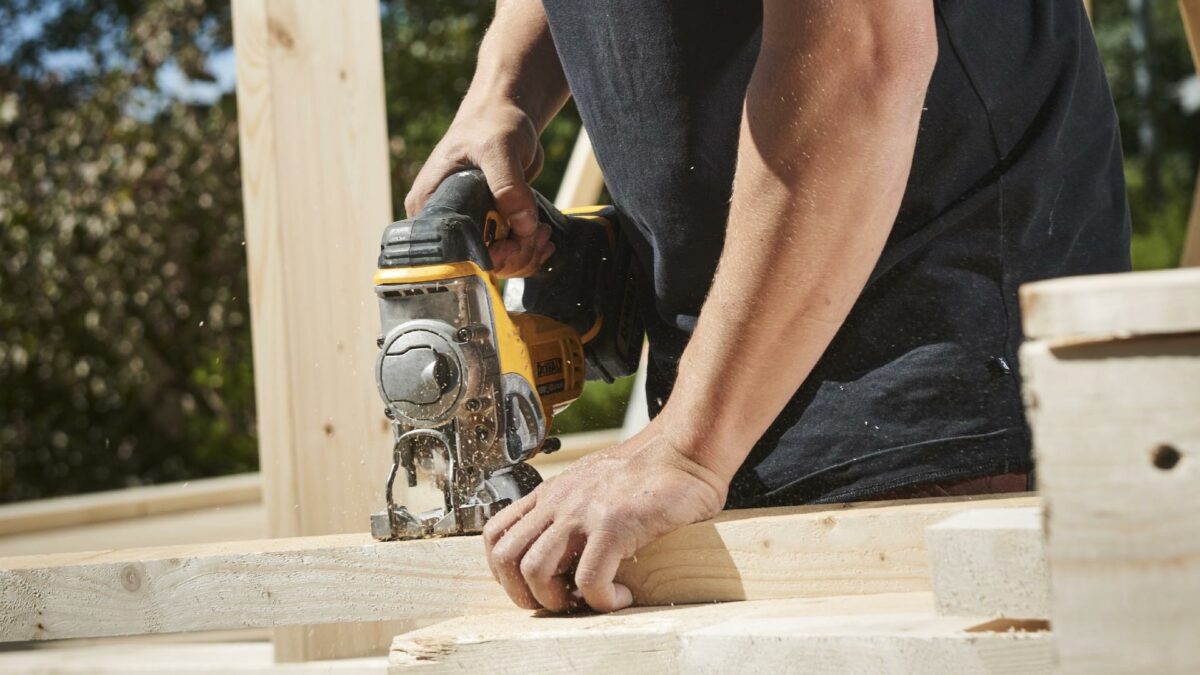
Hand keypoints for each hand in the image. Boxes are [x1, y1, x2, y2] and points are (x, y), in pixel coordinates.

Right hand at [403, 100, 554, 277]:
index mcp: (431, 204)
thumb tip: (523, 225)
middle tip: (537, 234)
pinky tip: (542, 233)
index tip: (514, 242)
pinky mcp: (490, 224)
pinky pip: (509, 251)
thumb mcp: (498, 148)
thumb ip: (508, 185)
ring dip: (526, 253)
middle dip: (514, 255)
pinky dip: (529, 248)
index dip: (487, 256)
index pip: (452, 251)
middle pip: (478, 260)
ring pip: (497, 260)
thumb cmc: (491, 122)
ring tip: (542, 231)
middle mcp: (445, 219)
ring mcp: (470, 223)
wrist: (505, 113)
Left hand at [481, 422, 727, 612]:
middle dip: (524, 594)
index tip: (532, 589)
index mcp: (551, 495)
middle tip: (558, 603)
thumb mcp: (595, 486)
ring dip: (556, 601)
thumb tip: (566, 556)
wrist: (685, 451)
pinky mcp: (614, 524)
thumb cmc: (649, 474)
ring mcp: (583, 512)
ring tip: (587, 601)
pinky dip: (602, 600)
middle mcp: (559, 502)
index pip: (496, 533)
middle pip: (505, 556)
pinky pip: (589, 579)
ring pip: (535, 570)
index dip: (504, 573)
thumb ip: (574, 512)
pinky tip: (621, 596)